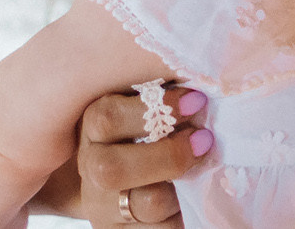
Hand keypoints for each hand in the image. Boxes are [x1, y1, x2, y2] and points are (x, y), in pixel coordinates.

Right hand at [73, 86, 208, 222]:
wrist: (118, 183)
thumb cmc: (145, 130)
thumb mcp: (144, 109)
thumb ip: (162, 98)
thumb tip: (203, 80)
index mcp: (93, 127)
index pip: (107, 118)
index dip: (157, 108)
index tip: (197, 101)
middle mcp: (91, 168)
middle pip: (114, 168)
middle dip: (169, 155)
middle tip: (204, 140)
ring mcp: (103, 206)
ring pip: (147, 202)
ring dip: (184, 187)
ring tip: (201, 172)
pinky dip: (182, 216)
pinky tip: (192, 201)